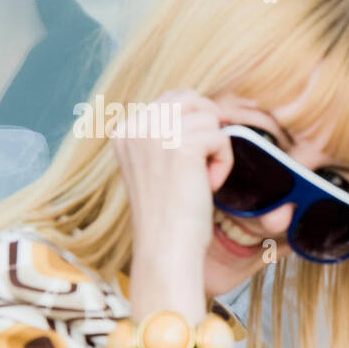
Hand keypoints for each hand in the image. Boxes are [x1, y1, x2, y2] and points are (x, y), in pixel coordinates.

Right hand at [109, 90, 234, 320]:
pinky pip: (222, 137)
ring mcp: (155, 134)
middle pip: (191, 99)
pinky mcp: (181, 146)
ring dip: (217, 148)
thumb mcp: (157, 166)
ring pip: (209, 117)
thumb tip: (205, 106)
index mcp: (124, 129)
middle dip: (210, 126)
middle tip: (207, 162)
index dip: (196, 120)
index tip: (196, 157)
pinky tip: (209, 186)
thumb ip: (166, 135)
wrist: (167, 248)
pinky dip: (224, 162)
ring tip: (203, 179)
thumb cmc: (170, 213)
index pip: (172, 98)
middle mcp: (134, 126)